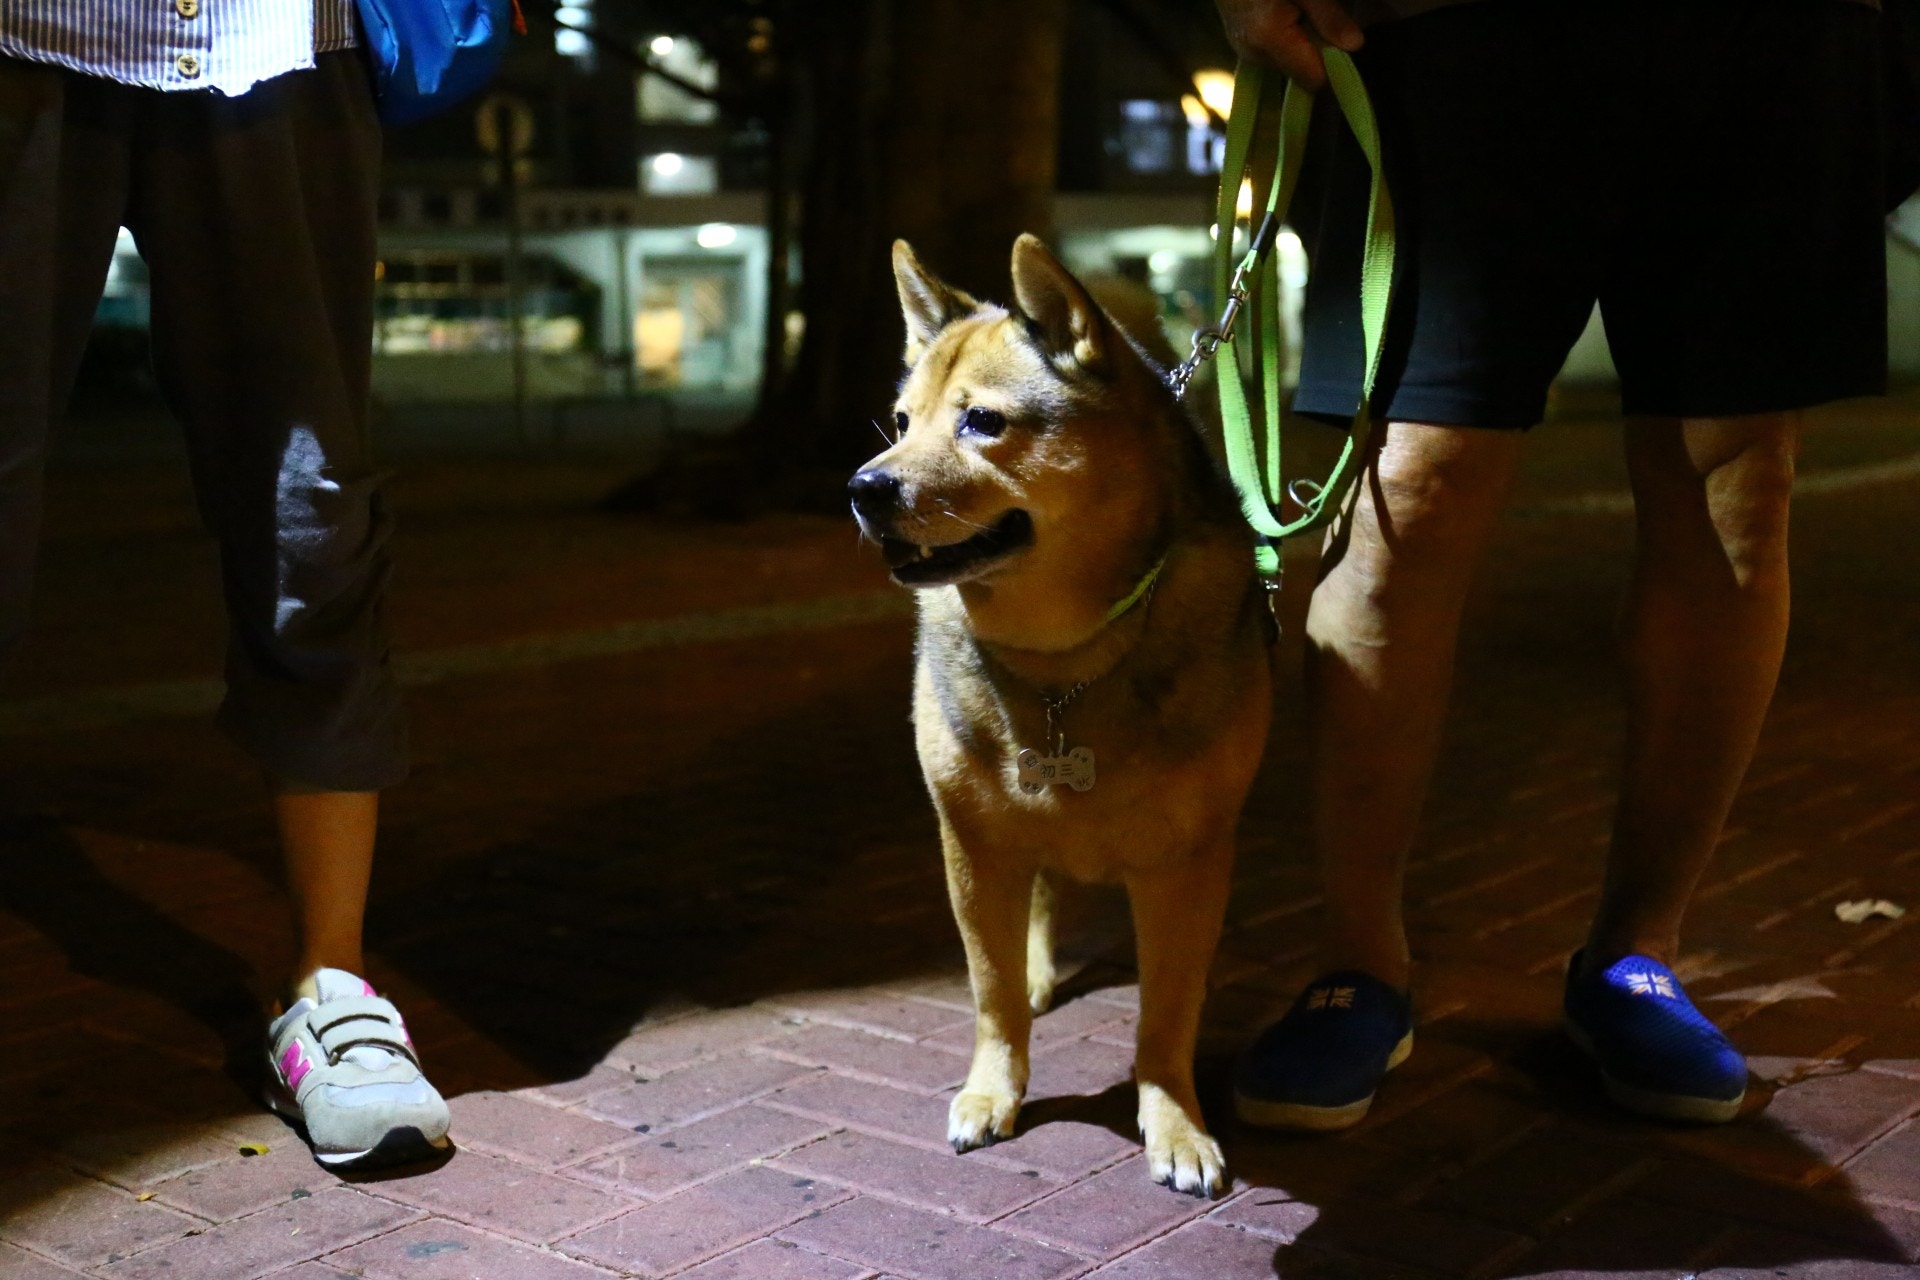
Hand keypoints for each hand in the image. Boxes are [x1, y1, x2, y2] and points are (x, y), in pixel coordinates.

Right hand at [1214, 0, 1363, 88]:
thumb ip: (1328, 16)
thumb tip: (1355, 45)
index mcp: (1270, 36)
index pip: (1313, 78)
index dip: (1334, 67)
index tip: (1345, 46)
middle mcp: (1255, 53)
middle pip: (1302, 74)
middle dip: (1318, 53)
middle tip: (1319, 18)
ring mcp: (1246, 53)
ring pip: (1289, 65)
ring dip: (1303, 46)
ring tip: (1300, 13)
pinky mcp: (1242, 47)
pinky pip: (1275, 55)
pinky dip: (1288, 42)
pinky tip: (1287, 17)